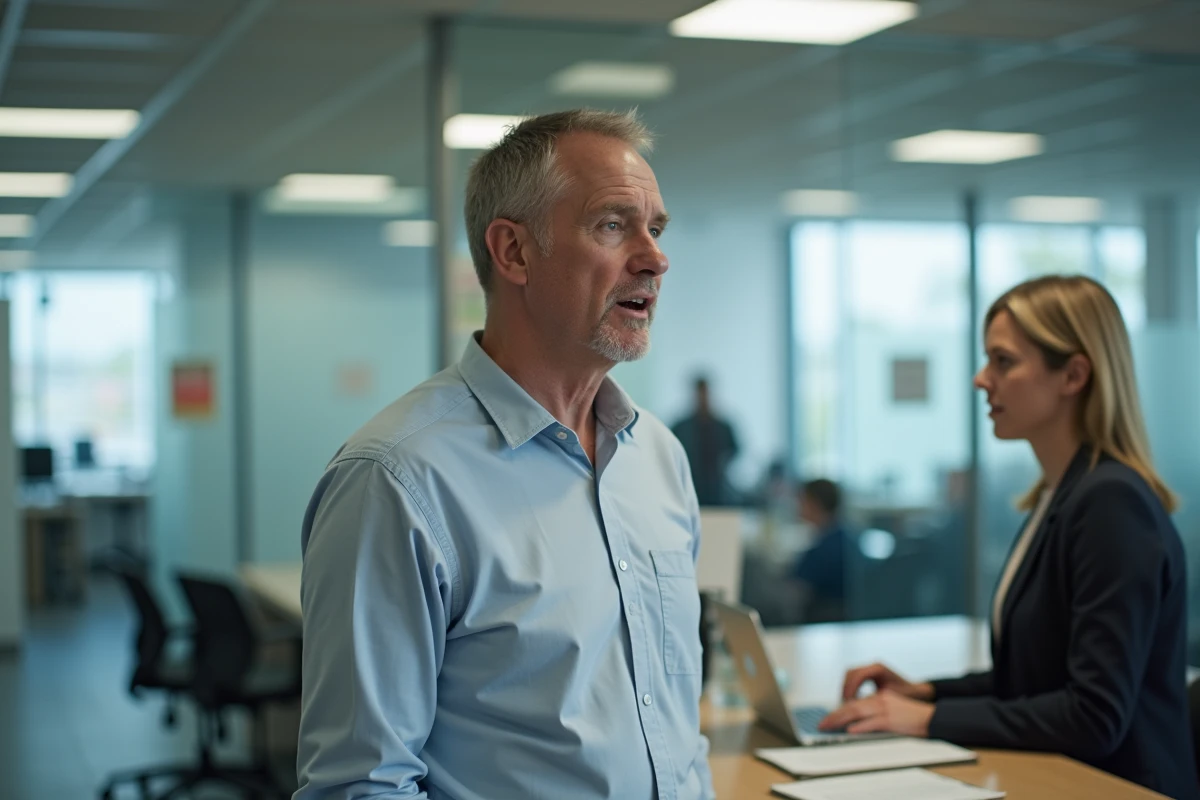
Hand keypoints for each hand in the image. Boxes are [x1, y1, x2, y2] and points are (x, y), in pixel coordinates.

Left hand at [818, 689, 934, 736]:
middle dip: (834, 716)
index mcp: (879, 698)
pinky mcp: (891, 719)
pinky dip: (860, 726)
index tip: (827, 720)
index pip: (854, 704)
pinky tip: (851, 730)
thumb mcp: (891, 712)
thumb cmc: (912, 718)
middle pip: (851, 707)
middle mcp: (879, 701)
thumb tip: (855, 727)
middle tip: (822, 725)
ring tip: (829, 726)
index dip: (839, 712)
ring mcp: (885, 709)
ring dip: (840, 719)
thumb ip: (874, 716)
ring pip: (857, 712)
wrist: (931, 717)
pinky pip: (872, 722)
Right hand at [841, 662, 932, 700]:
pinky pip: (853, 680)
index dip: (851, 689)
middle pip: (850, 674)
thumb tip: (859, 707)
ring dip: (845, 689)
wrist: (917, 693)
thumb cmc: (907, 695)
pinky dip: (850, 689)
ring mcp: (870, 670)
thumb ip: (874, 700)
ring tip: (845, 703)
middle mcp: (872, 666)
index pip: (858, 675)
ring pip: (849, 676)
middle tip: (843, 703)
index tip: (848, 701)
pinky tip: (851, 701)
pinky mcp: (868, 676)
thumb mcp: (890, 698)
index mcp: (878, 669)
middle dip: (845, 689)